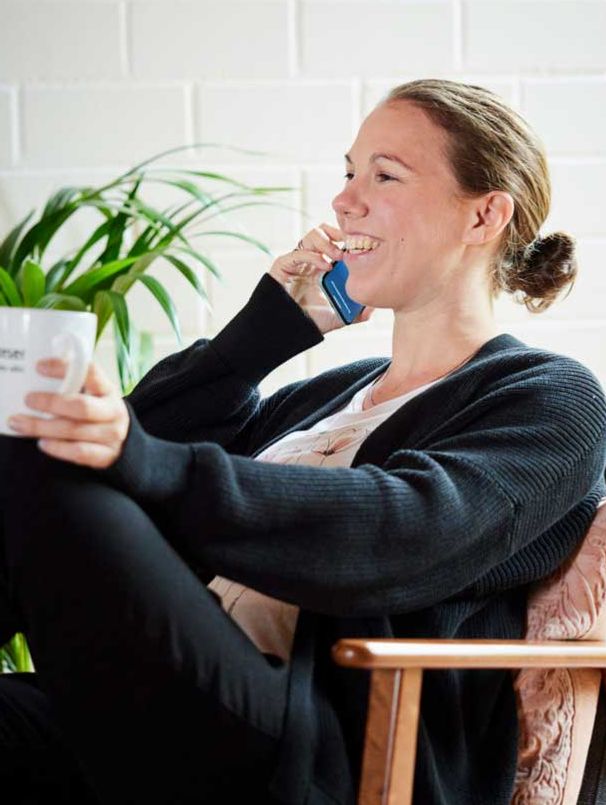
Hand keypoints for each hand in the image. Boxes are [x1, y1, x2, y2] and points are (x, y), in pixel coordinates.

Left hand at [7, 358, 129, 468]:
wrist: (124, 443)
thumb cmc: (100, 414)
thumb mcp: (95, 395)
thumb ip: (74, 386)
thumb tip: (38, 376)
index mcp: (109, 390)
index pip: (90, 373)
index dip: (64, 368)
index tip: (40, 367)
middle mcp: (113, 411)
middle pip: (81, 406)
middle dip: (51, 403)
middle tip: (29, 400)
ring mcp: (111, 435)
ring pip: (74, 430)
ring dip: (43, 427)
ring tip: (21, 423)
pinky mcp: (105, 455)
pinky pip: (78, 452)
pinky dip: (57, 448)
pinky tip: (42, 443)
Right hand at [268, 222, 374, 334]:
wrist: (291, 330)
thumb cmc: (313, 322)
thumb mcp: (343, 315)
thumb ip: (360, 311)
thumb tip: (375, 304)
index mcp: (326, 266)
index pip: (338, 240)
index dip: (350, 238)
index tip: (364, 245)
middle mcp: (312, 259)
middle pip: (326, 231)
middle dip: (339, 234)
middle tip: (350, 247)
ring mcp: (298, 261)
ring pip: (313, 235)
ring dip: (328, 242)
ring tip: (338, 256)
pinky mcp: (284, 264)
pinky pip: (299, 252)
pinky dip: (314, 255)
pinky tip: (325, 266)